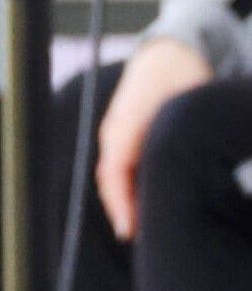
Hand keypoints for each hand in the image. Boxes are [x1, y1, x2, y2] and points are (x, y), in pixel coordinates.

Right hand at [95, 34, 215, 240]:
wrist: (174, 54)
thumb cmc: (176, 77)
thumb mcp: (173, 106)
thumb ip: (161, 138)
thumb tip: (158, 170)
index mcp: (121, 131)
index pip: (114, 176)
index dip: (121, 205)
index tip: (129, 231)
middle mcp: (116, 136)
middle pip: (112, 181)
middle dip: (123, 209)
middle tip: (137, 236)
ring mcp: (121, 136)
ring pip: (118, 176)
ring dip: (128, 200)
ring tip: (142, 225)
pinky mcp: (130, 136)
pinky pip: (125, 168)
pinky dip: (132, 187)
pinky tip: (147, 200)